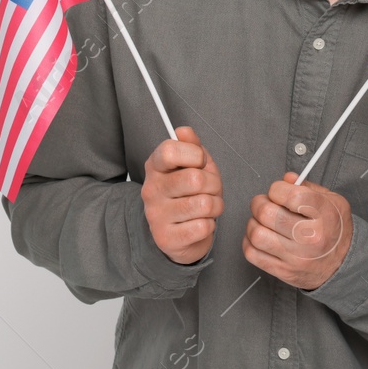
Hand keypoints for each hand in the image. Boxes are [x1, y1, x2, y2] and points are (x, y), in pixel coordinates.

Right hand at [141, 126, 223, 264]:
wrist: (177, 234)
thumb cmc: (188, 194)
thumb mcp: (193, 166)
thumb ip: (191, 146)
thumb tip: (183, 130)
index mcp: (155, 167)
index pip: (171, 150)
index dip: (196, 155)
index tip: (200, 163)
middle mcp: (151, 190)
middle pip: (196, 179)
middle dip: (214, 185)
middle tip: (210, 190)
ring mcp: (156, 215)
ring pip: (204, 204)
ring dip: (216, 206)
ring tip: (208, 207)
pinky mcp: (167, 238)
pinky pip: (203, 227)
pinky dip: (210, 225)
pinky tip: (201, 224)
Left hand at [243, 173, 352, 289]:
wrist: (342, 264)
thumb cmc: (334, 228)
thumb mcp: (333, 201)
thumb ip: (308, 187)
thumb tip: (286, 179)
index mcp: (325, 215)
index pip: (291, 195)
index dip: (277, 189)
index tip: (278, 191)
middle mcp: (311, 237)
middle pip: (267, 214)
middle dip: (259, 203)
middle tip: (263, 203)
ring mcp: (296, 257)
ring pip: (256, 234)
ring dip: (253, 223)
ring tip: (261, 221)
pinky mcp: (283, 271)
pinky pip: (252, 253)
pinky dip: (249, 241)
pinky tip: (261, 236)